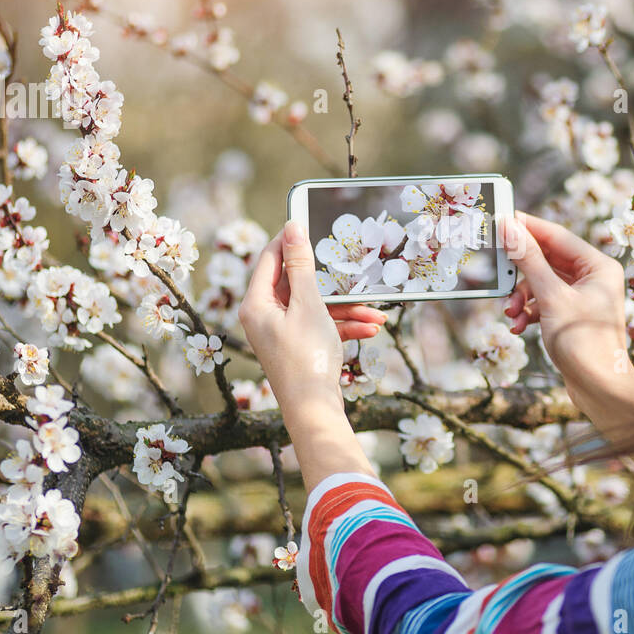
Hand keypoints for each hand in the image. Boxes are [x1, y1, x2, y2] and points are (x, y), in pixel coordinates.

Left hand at [239, 220, 386, 426]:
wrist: (313, 411)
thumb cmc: (306, 358)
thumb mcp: (308, 305)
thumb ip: (302, 265)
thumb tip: (292, 227)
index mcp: (256, 304)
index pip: (270, 259)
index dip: (291, 240)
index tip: (311, 222)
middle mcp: (264, 317)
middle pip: (298, 284)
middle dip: (334, 284)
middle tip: (354, 270)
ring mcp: (281, 333)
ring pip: (315, 308)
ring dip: (346, 309)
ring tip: (376, 313)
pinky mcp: (298, 347)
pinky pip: (320, 326)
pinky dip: (343, 326)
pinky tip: (370, 328)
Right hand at [501, 211, 633, 412]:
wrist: (600, 389)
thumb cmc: (584, 343)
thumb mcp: (551, 298)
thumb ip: (529, 261)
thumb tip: (510, 228)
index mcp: (599, 266)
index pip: (557, 236)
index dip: (528, 228)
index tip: (501, 220)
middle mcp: (594, 278)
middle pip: (547, 260)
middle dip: (520, 273)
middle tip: (497, 271)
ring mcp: (583, 298)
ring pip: (542, 284)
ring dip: (521, 297)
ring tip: (509, 313)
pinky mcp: (572, 317)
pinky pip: (544, 303)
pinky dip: (528, 312)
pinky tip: (517, 326)